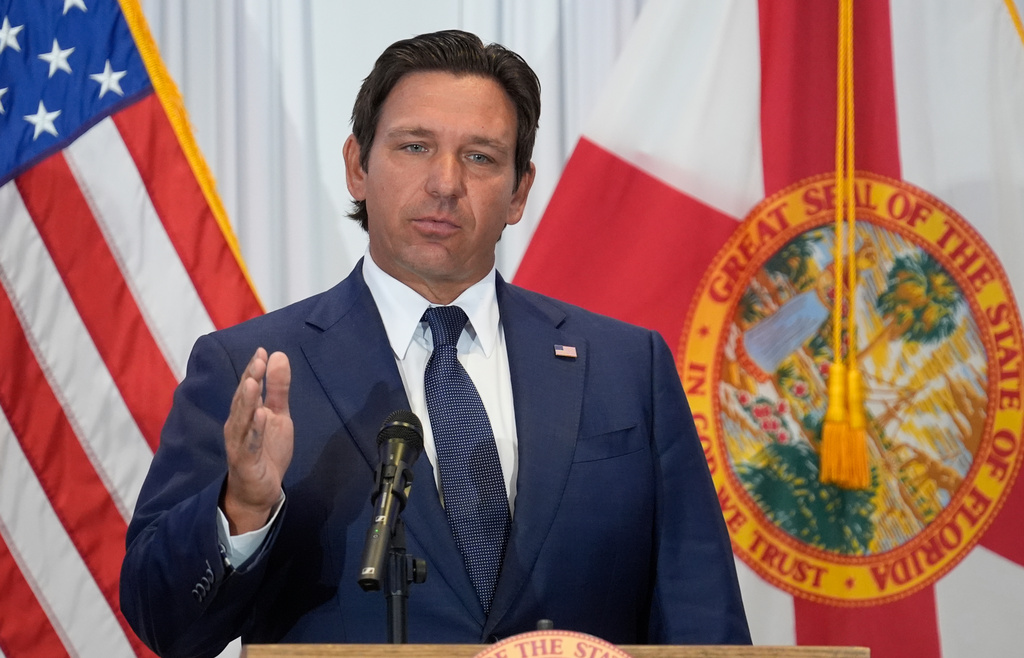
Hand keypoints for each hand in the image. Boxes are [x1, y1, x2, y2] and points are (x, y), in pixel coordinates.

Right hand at [222, 348, 293, 534]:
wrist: (259, 490)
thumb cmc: (266, 450)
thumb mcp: (278, 416)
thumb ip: (278, 389)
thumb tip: (277, 355)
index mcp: (245, 413)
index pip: (248, 388)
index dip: (254, 370)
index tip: (262, 350)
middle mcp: (237, 426)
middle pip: (243, 400)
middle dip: (250, 379)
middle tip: (258, 359)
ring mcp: (239, 443)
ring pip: (242, 420)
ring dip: (247, 401)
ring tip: (254, 382)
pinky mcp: (245, 461)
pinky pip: (250, 444)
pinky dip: (255, 429)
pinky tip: (261, 415)